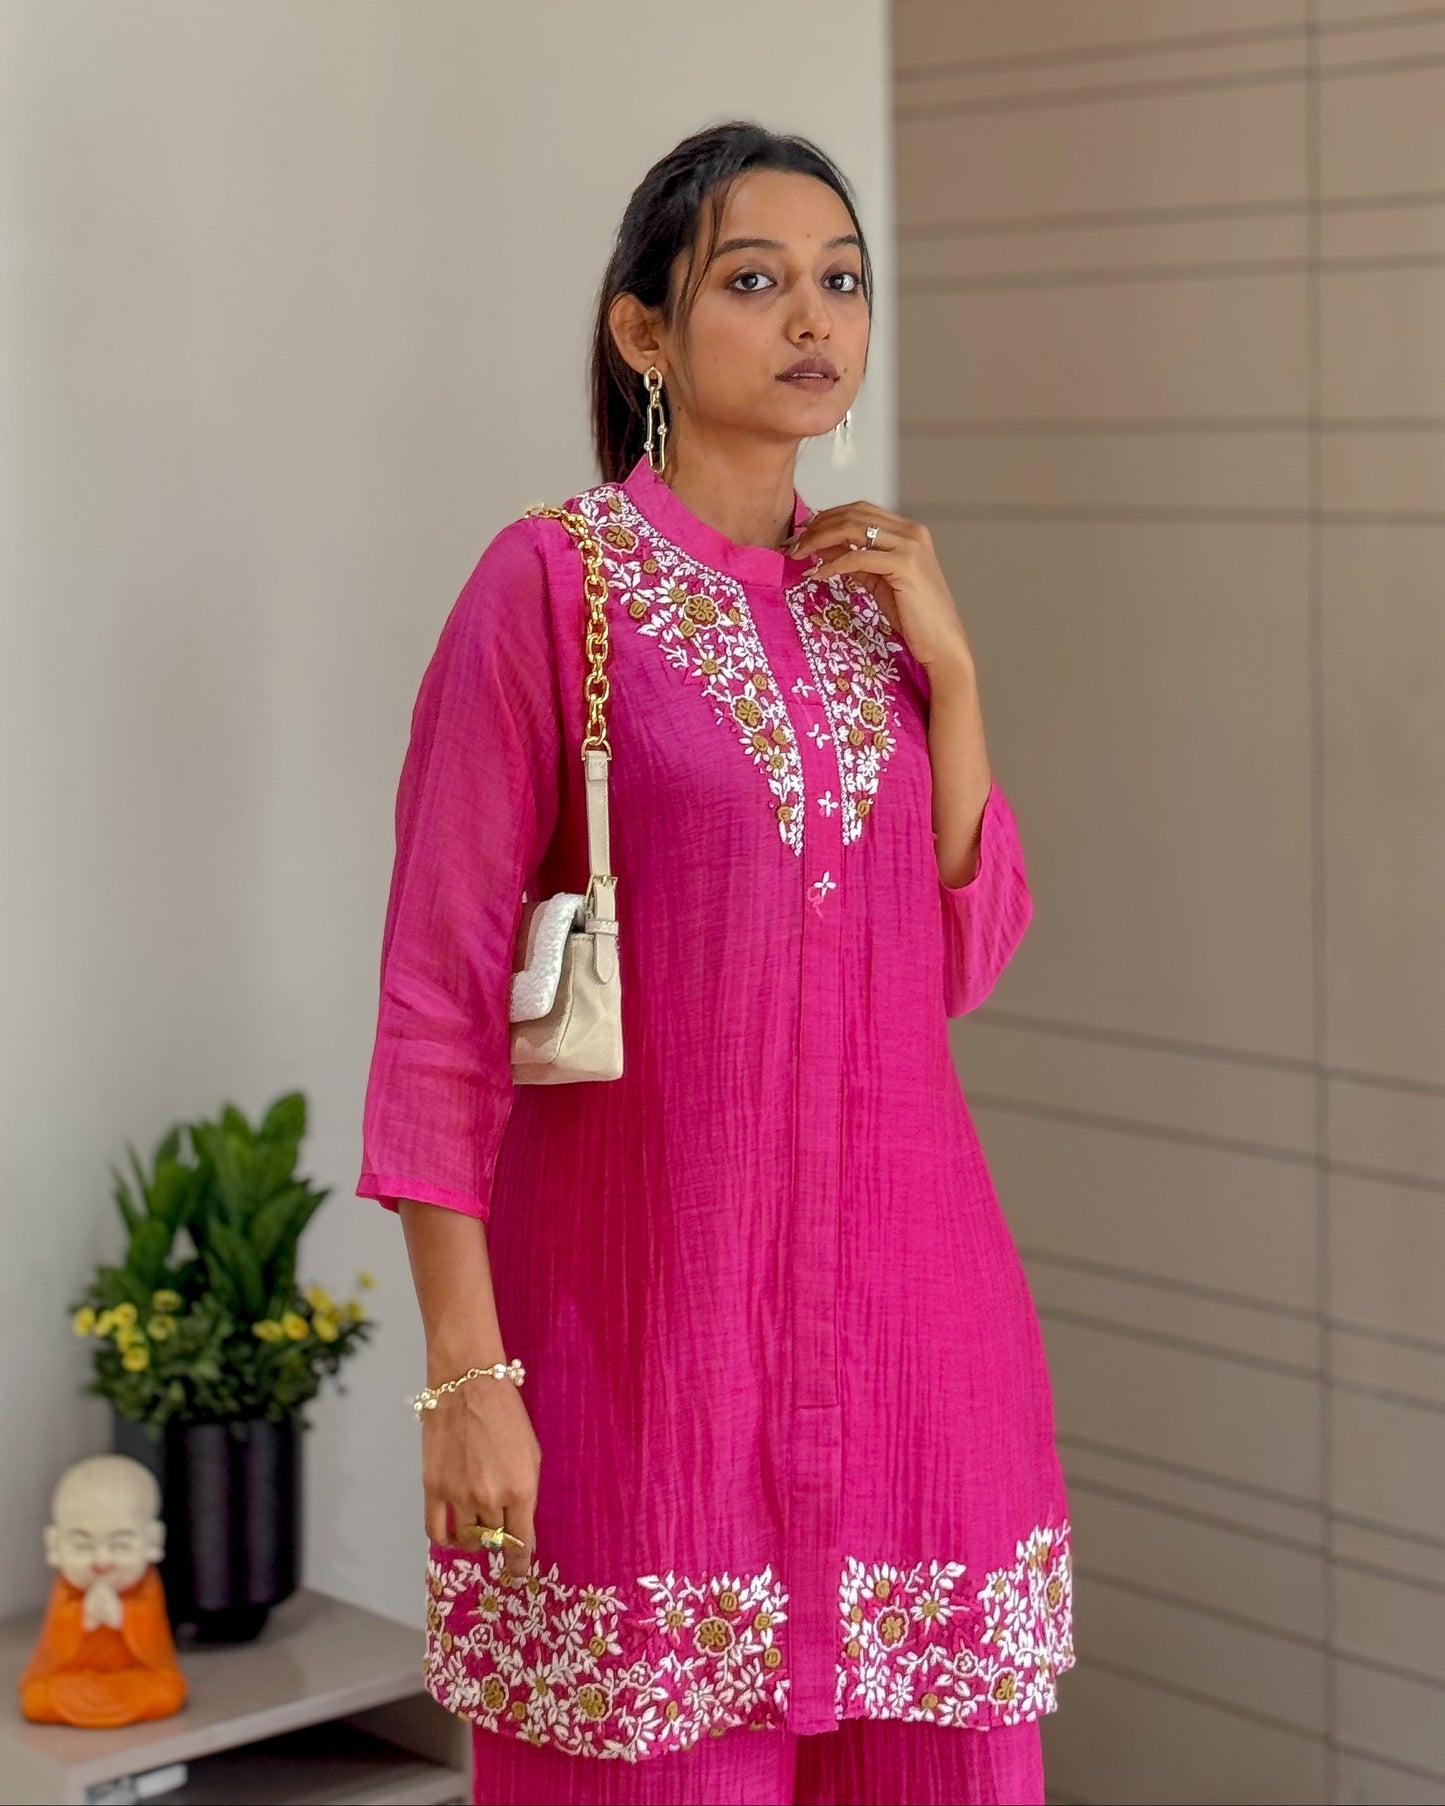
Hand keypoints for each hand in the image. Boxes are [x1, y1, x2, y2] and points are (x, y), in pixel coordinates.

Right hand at [422, 1375, 540, 1580]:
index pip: (521, 1544)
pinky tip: (454, 1537)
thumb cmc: (507, 1416)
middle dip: (499, 1547)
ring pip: (467, 1540)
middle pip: (494, 1543)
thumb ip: (526, 1496)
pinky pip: (436, 1532)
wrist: (469, 1386)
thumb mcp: (531, 1456)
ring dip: (475, 1541)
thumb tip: (519, 1530)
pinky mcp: (432, 1489)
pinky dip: (446, 1541)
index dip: (520, 1564)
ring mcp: (458, 1495)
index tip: (518, 1573)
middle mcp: (489, 1498)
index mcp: (521, 1490)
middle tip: (499, 1543)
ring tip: (478, 1532)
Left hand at [784, 503, 973, 675]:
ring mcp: (910, 546)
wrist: (942, 643)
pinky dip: (832, 564)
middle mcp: (911, 532)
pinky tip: (817, 575)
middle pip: (853, 513)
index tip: (802, 536)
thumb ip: (854, 561)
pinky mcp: (905, 565)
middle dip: (818, 526)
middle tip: (793, 545)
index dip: (826, 519)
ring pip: (853, 528)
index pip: (859, 510)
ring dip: (819, 540)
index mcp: (908, 531)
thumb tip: (822, 547)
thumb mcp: (878, 582)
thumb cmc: (914, 617)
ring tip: (799, 555)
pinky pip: (857, 557)